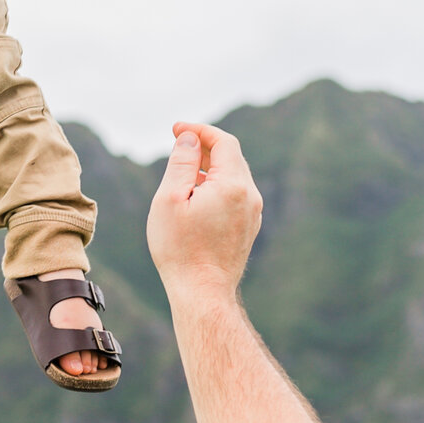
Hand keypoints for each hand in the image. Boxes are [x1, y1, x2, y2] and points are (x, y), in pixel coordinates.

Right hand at [145, 123, 263, 303]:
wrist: (202, 292)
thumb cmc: (180, 248)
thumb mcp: (170, 198)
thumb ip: (182, 162)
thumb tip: (189, 138)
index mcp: (233, 185)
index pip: (223, 141)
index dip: (199, 130)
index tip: (175, 129)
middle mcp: (250, 196)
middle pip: (231, 157)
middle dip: (204, 146)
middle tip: (177, 145)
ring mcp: (253, 214)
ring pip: (234, 176)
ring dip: (210, 166)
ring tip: (183, 172)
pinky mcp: (249, 228)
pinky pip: (236, 195)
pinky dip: (217, 185)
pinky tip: (196, 197)